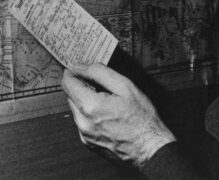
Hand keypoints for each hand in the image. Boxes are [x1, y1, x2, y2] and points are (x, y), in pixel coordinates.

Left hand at [61, 63, 175, 167]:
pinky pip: (82, 122)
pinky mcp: (89, 144)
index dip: (72, 72)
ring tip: (107, 99)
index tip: (79, 68)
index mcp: (90, 107)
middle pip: (69, 95)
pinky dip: (90, 114)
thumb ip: (99, 72)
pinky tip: (107, 114)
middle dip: (80, 86)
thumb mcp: (125, 86)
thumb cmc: (142, 119)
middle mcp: (83, 123)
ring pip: (76, 109)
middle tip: (97, 82)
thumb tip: (80, 67)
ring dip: (85, 100)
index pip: (67, 83)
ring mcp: (85, 135)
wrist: (151, 150)